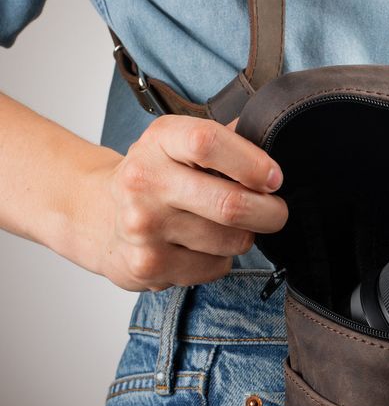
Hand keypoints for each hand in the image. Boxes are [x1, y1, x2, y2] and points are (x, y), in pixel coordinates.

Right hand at [84, 115, 287, 290]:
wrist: (96, 215)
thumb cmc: (156, 176)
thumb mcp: (179, 144)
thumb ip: (225, 139)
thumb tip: (274, 139)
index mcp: (159, 141)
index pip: (208, 142)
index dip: (253, 163)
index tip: (274, 178)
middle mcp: (146, 181)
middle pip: (230, 204)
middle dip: (269, 213)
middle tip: (275, 212)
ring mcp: (144, 226)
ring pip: (231, 240)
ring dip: (244, 237)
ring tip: (226, 227)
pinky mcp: (149, 265)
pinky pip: (216, 267)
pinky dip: (221, 259)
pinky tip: (200, 247)